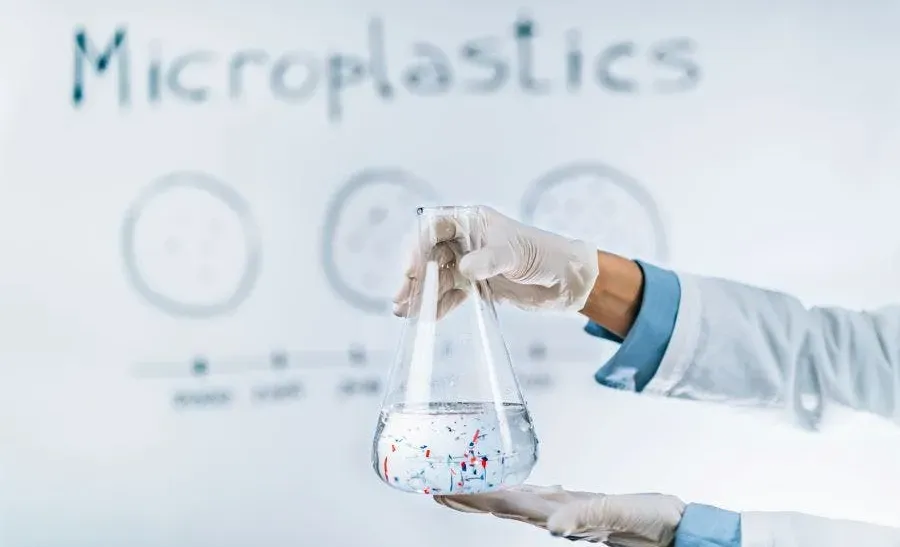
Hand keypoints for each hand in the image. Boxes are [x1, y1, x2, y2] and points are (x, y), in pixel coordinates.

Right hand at [392, 206, 598, 317]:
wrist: (566, 281)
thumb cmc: (543, 254)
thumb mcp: (515, 253)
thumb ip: (489, 260)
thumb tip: (463, 268)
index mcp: (472, 221)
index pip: (434, 228)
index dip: (418, 247)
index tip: (412, 269)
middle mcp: (466, 240)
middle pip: (429, 255)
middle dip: (414, 276)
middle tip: (401, 297)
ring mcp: (470, 263)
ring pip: (437, 278)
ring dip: (421, 295)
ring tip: (405, 313)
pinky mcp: (475, 285)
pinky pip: (450, 295)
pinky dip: (437, 306)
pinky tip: (425, 318)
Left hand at [434, 485, 684, 545]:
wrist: (677, 529)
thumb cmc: (651, 522)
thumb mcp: (617, 514)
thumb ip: (583, 517)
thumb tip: (550, 524)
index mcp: (557, 513)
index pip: (502, 503)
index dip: (470, 497)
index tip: (440, 491)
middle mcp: (555, 513)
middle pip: (500, 504)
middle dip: (468, 497)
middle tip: (436, 489)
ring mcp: (566, 510)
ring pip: (517, 501)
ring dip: (488, 494)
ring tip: (464, 487)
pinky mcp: (580, 504)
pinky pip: (541, 496)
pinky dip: (523, 490)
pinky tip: (520, 487)